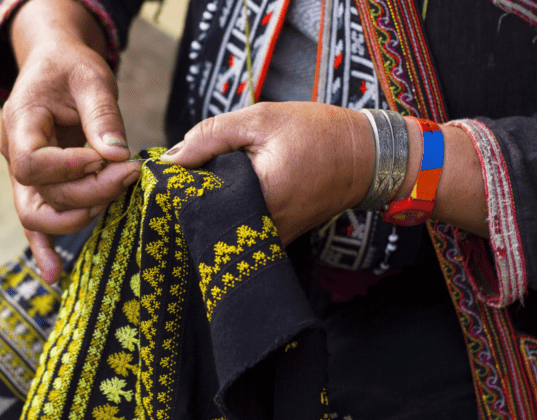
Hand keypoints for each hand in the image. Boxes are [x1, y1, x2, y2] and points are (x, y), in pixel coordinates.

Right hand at [1, 0, 141, 282]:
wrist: (55, 65)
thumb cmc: (72, 67)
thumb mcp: (92, 78)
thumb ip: (102, 117)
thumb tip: (115, 156)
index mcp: (20, 123)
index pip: (32, 163)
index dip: (70, 169)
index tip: (105, 156)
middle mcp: (15, 154)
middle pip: (42, 196)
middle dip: (90, 192)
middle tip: (128, 172)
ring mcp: (24, 175)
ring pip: (40, 214)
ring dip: (80, 215)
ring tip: (115, 199)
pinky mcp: (39, 186)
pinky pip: (36, 222)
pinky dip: (43, 249)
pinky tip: (54, 275)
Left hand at [161, 102, 374, 243]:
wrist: (366, 158)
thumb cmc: (317, 133)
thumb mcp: (261, 119)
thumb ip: (211, 136)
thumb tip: (170, 158)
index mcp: (256, 198)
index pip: (196, 199)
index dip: (181, 182)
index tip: (175, 168)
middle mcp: (263, 228)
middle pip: (207, 216)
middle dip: (195, 193)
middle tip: (197, 168)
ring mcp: (271, 238)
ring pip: (223, 223)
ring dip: (214, 200)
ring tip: (219, 174)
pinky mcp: (278, 238)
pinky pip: (242, 226)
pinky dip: (233, 207)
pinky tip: (236, 186)